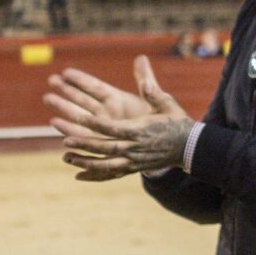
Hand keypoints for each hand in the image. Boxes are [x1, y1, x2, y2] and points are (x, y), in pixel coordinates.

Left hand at [44, 56, 193, 179]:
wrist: (189, 146)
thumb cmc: (177, 121)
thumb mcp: (167, 103)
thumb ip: (153, 91)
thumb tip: (145, 78)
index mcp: (140, 130)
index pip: (113, 127)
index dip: (96, 124)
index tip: (81, 119)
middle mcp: (134, 147)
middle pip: (105, 147)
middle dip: (85, 143)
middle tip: (66, 139)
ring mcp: (133, 160)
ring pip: (104, 164)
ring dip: (84, 161)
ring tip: (66, 157)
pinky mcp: (133, 168)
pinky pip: (110, 174)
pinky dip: (93, 176)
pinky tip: (78, 175)